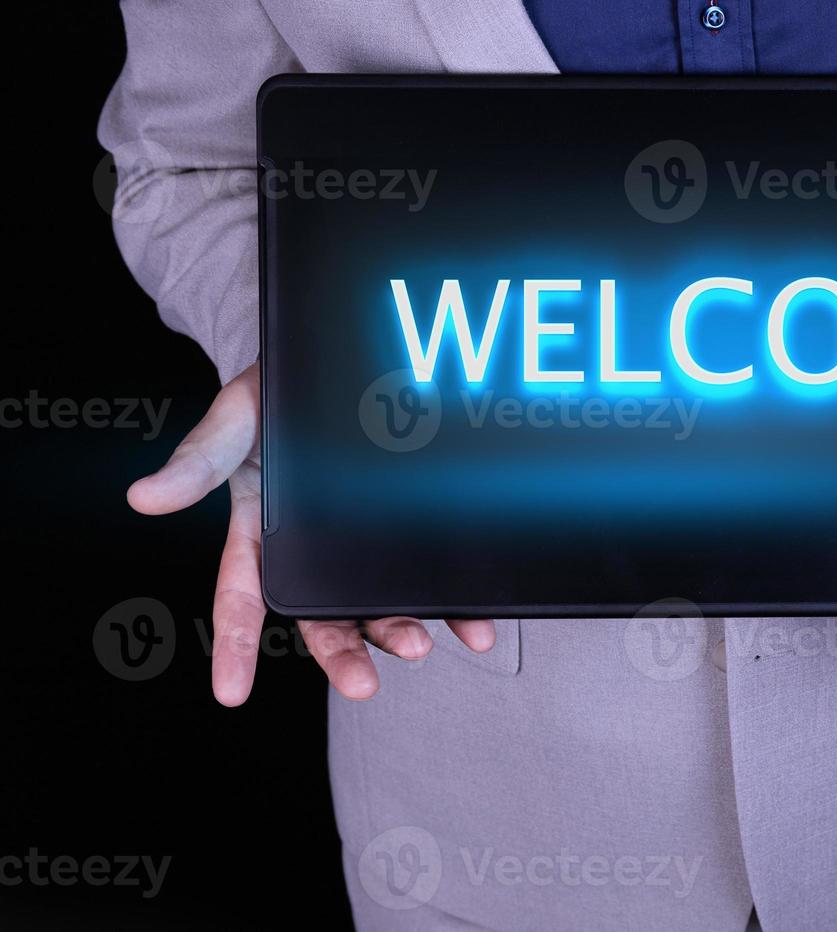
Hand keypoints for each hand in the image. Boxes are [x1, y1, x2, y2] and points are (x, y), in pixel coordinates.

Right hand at [127, 362, 495, 705]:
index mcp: (260, 532)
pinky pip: (429, 570)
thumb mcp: (234, 420)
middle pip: (323, 616)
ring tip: (423, 646)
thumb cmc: (271, 397)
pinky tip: (475, 622)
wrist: (334, 361)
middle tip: (362, 684)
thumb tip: (145, 498)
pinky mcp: (409, 526)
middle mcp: (313, 550)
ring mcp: (363, 541)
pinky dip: (452, 601)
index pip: (241, 598)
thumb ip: (198, 461)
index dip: (235, 646)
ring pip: (379, 603)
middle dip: (342, 654)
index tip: (230, 692)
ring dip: (400, 631)